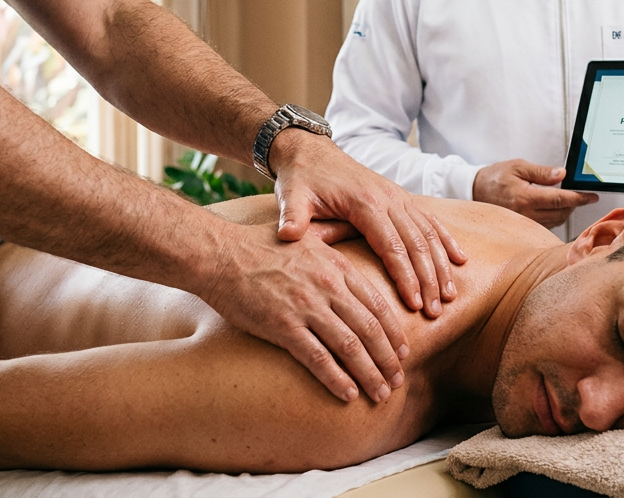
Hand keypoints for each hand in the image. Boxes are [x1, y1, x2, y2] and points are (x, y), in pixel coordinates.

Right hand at [201, 222, 407, 403]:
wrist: (220, 255)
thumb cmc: (258, 245)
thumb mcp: (306, 236)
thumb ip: (333, 238)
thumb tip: (348, 228)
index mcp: (336, 267)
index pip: (377, 305)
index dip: (394, 332)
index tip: (403, 352)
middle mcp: (327, 287)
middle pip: (370, 329)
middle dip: (389, 359)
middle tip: (398, 380)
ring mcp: (306, 307)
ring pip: (350, 347)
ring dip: (370, 374)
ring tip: (381, 394)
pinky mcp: (283, 326)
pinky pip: (318, 359)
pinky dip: (337, 379)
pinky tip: (349, 394)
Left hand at [270, 129, 466, 319]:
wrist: (310, 151)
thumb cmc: (300, 178)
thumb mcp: (292, 195)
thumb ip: (292, 216)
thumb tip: (287, 235)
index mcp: (364, 202)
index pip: (391, 245)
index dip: (405, 276)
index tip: (414, 304)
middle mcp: (387, 197)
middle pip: (416, 243)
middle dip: (428, 279)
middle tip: (435, 312)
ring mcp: (397, 196)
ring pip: (428, 233)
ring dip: (441, 265)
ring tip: (449, 297)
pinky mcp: (400, 197)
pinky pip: (429, 220)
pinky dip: (446, 240)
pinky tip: (460, 260)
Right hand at [472, 159, 597, 227]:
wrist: (475, 190)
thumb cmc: (495, 176)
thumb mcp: (518, 166)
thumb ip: (541, 172)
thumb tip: (561, 174)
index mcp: (525, 197)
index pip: (560, 200)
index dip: (579, 198)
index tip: (592, 196)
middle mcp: (525, 214)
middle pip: (561, 213)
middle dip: (574, 204)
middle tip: (581, 194)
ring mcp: (524, 223)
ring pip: (555, 221)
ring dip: (565, 211)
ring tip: (568, 199)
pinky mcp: (523, 227)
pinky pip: (546, 224)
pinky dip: (555, 216)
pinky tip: (554, 207)